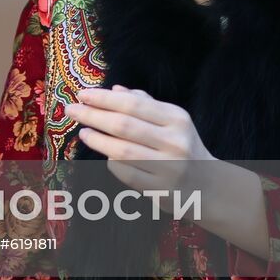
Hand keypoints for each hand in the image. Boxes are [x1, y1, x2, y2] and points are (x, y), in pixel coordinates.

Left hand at [65, 85, 213, 192]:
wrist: (208, 185)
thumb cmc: (182, 145)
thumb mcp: (172, 120)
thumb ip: (144, 103)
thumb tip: (115, 89)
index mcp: (177, 119)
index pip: (133, 105)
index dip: (104, 99)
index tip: (82, 94)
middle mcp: (174, 142)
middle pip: (124, 126)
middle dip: (93, 115)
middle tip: (71, 109)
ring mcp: (168, 168)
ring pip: (121, 151)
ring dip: (97, 140)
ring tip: (83, 132)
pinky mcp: (160, 190)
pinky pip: (125, 173)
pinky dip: (110, 162)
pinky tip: (104, 153)